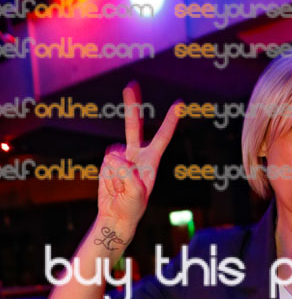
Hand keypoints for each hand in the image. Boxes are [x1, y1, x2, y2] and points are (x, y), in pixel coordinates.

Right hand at [97, 82, 182, 231]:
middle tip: (132, 83)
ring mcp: (120, 156)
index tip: (180, 103)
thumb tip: (112, 155)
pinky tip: (112, 184)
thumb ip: (126, 172)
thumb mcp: (135, 193)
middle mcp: (136, 154)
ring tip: (120, 188)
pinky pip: (105, 161)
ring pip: (114, 155)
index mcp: (151, 160)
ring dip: (115, 173)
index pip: (162, 137)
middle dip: (131, 104)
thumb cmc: (132, 206)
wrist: (116, 215)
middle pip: (133, 125)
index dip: (170, 121)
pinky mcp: (107, 160)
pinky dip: (107, 174)